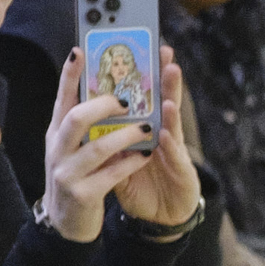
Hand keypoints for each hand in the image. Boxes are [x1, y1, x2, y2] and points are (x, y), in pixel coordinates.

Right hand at [41, 53, 160, 242]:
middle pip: (75, 118)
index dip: (69, 75)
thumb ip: (85, 125)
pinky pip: (111, 175)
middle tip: (127, 99)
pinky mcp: (83, 194)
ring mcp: (67, 173)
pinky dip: (130, 163)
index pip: (61, 99)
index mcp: (56, 134)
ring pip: (97, 148)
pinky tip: (145, 155)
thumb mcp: (74, 148)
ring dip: (125, 135)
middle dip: (102, 105)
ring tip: (146, 128)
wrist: (67, 224)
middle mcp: (57, 150)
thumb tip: (109, 90)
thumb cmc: (78, 178)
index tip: (79, 50)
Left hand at [109, 54, 203, 233]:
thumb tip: (82, 113)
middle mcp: (162, 134)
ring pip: (172, 119)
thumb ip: (105, 138)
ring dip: (171, 95)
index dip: (143, 72)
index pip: (143, 96)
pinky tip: (164, 129)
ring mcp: (174, 151)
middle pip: (163, 99)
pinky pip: (173, 153)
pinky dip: (169, 141)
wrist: (158, 219)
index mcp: (144, 129)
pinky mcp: (182, 170)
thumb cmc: (138, 185)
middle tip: (162, 50)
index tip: (139, 45)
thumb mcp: (115, 158)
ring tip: (169, 73)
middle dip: (163, 74)